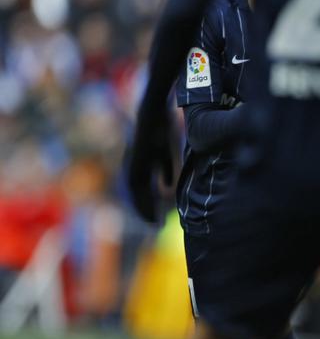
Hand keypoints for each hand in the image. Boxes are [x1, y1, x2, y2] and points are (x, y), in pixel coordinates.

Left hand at [126, 106, 173, 222]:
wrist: (153, 113)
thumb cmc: (161, 130)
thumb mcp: (165, 153)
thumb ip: (165, 169)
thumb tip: (167, 187)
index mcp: (142, 167)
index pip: (144, 191)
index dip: (150, 205)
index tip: (158, 219)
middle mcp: (135, 168)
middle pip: (139, 195)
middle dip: (147, 210)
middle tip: (156, 225)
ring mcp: (133, 165)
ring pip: (137, 193)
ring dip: (145, 208)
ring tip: (154, 221)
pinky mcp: (136, 161)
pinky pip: (138, 184)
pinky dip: (145, 195)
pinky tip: (155, 205)